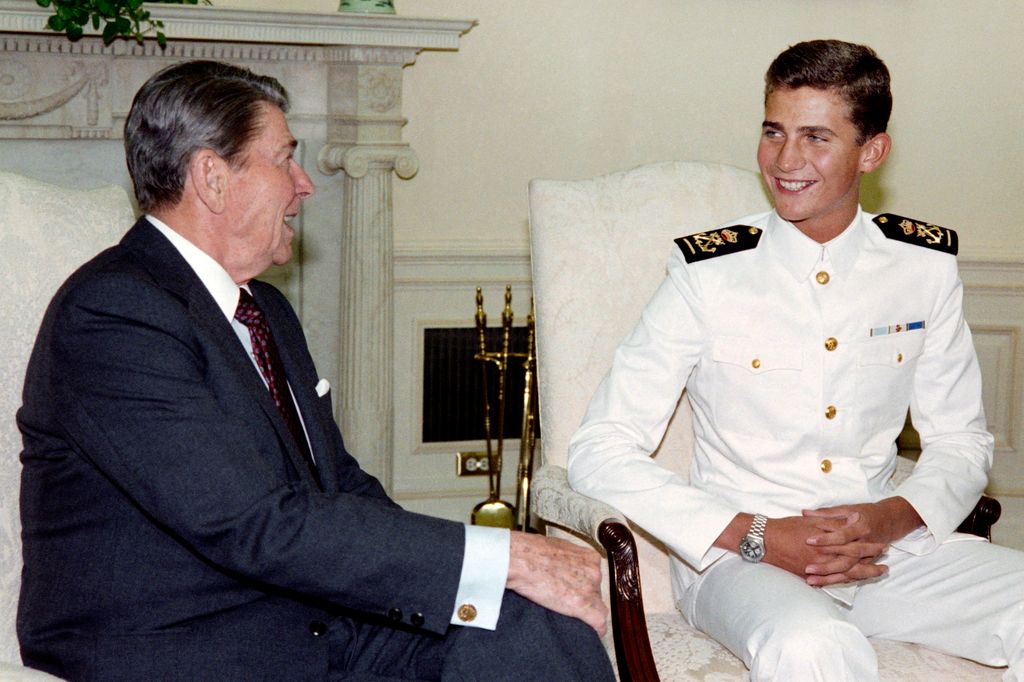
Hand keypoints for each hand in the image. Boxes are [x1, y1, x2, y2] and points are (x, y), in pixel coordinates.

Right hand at [506, 532, 607, 635]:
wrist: (519, 559)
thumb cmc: (530, 552)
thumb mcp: (556, 548)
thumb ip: (567, 559)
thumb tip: (564, 567)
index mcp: (588, 557)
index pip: (595, 577)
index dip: (585, 586)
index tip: (577, 591)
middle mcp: (593, 571)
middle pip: (596, 592)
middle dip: (584, 598)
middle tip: (567, 602)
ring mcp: (589, 588)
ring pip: (597, 607)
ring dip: (587, 613)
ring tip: (572, 616)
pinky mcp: (582, 605)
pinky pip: (598, 622)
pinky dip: (595, 629)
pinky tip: (590, 632)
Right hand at [763, 513, 887, 585]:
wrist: (765, 540)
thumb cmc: (788, 527)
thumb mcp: (813, 520)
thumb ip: (834, 522)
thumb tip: (853, 520)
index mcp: (827, 543)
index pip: (854, 547)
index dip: (870, 547)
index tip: (882, 547)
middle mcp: (824, 559)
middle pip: (853, 564)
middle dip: (870, 565)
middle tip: (885, 567)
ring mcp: (817, 570)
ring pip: (844, 575)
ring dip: (861, 575)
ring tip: (874, 575)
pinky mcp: (808, 576)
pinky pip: (830, 581)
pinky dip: (842, 581)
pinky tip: (850, 580)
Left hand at [800, 497, 923, 585]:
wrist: (889, 521)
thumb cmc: (864, 513)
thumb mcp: (846, 509)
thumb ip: (825, 513)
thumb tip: (804, 513)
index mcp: (860, 528)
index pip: (842, 536)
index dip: (826, 539)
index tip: (808, 541)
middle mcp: (865, 544)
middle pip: (846, 559)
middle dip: (826, 566)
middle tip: (807, 568)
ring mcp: (867, 557)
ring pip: (848, 572)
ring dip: (830, 578)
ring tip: (811, 581)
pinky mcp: (865, 564)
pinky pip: (851, 576)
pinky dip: (837, 581)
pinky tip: (822, 585)